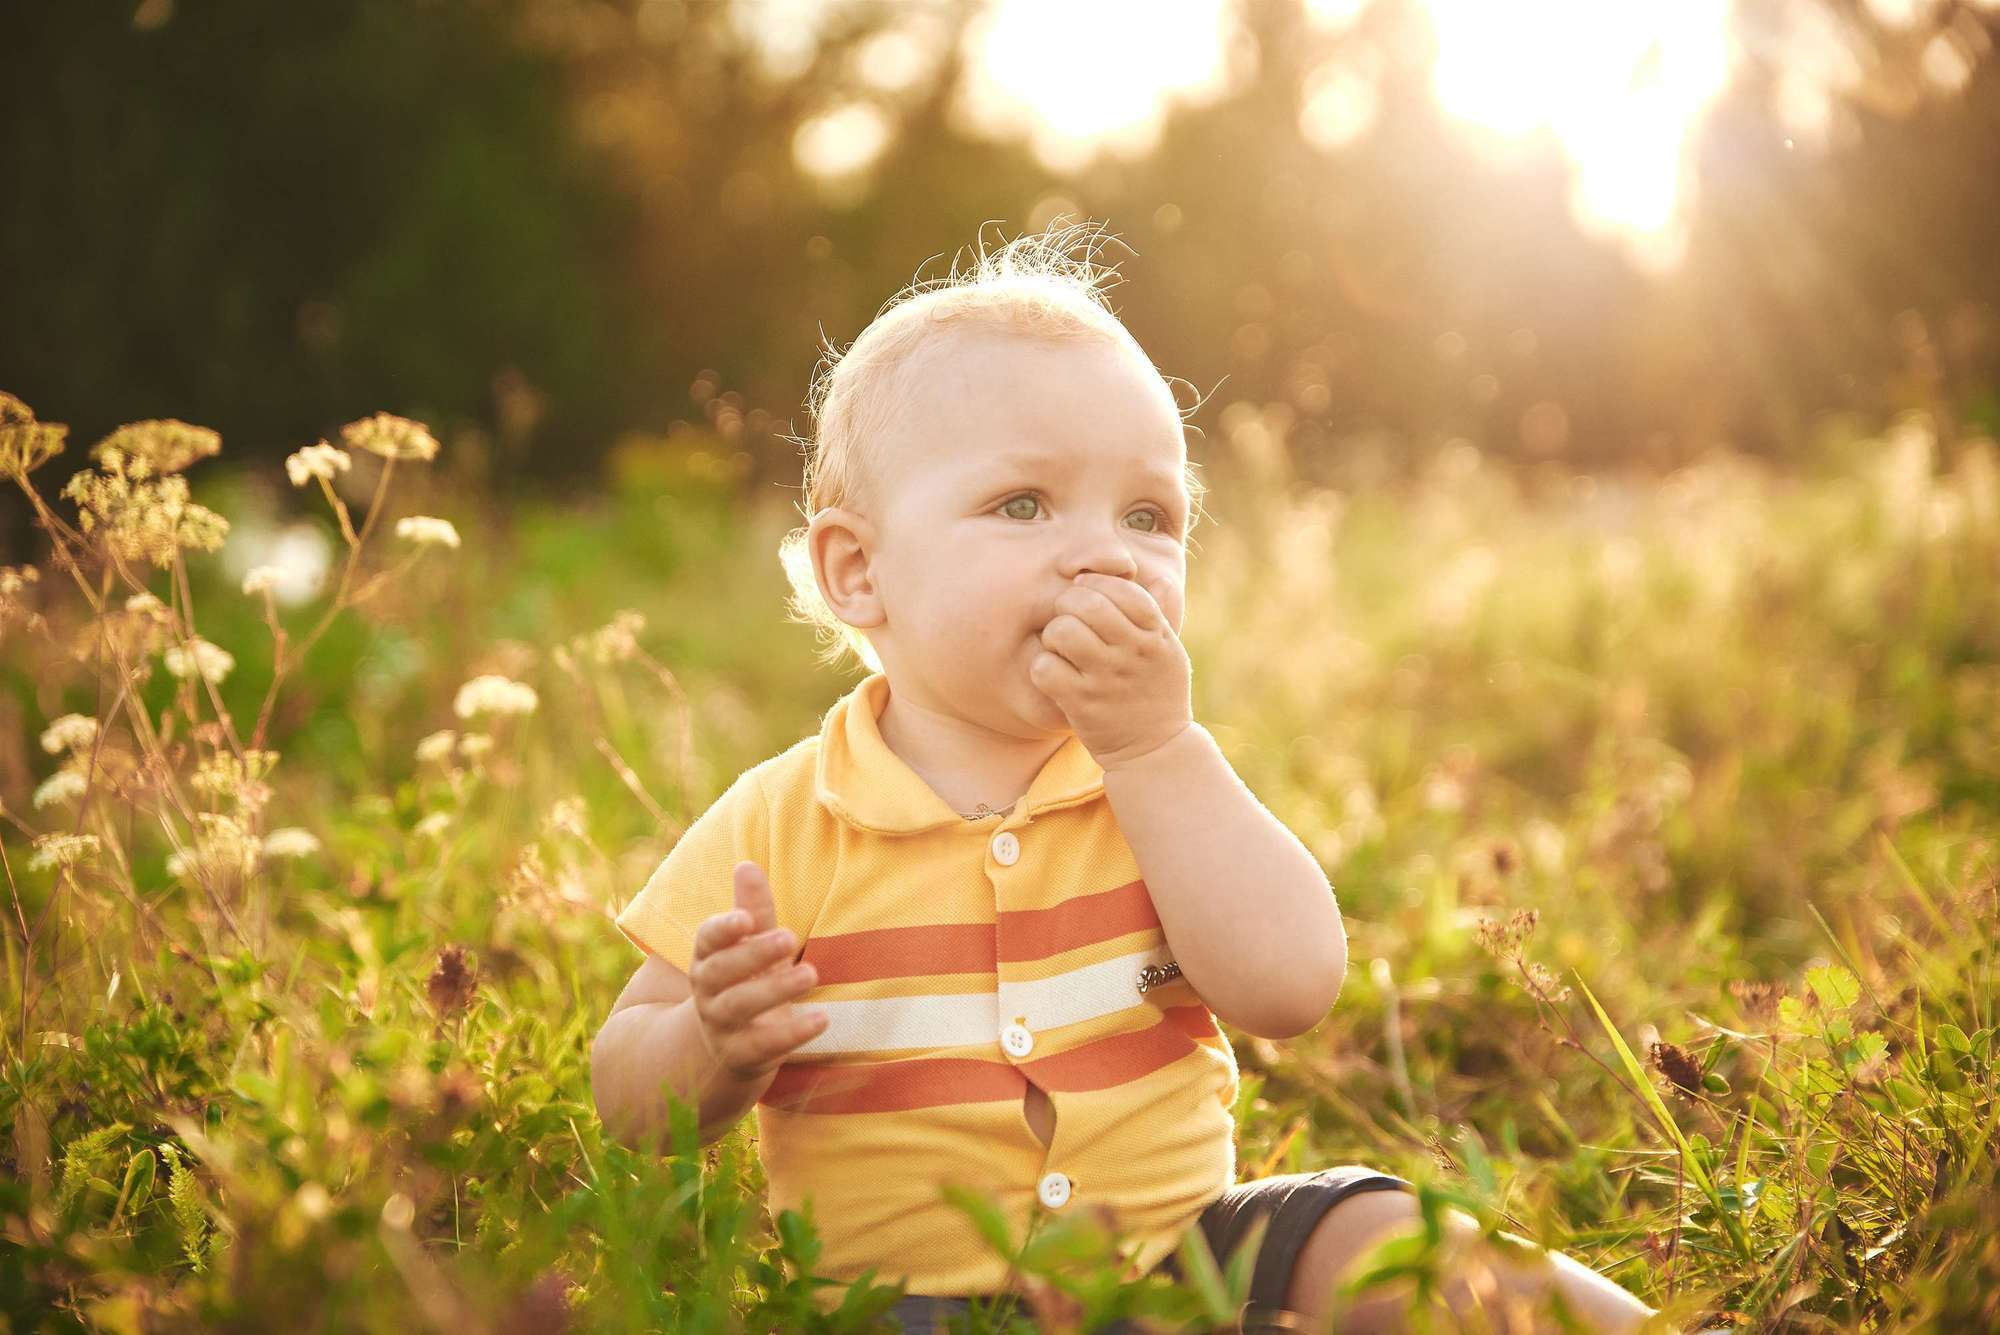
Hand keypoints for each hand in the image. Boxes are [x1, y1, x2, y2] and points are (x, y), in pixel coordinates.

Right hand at [688, 861, 826, 1080]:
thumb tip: (746, 865)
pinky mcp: (742, 1055)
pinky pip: (764, 1045)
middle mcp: (708, 990)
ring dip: (776, 989)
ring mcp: (721, 1025)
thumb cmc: (745, 980)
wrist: (726, 1047)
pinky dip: (793, 1033)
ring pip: (741, 1006)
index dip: (723, 928)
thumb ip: (753, 909)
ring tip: (811, 973)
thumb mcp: (750, 945)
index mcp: (708, 957)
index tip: (744, 919)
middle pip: (724, 971)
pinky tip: (822, 1019)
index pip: (708, 938)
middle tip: (789, 938)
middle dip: (754, 953)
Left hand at [1031, 571, 1193, 770]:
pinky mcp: (1081, 705)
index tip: (1087, 591)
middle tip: (1067, 618)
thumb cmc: (1157, 693)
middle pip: (1088, 604)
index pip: (1123, 589)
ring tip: (1061, 648)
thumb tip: (1153, 577)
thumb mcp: (1170, 651)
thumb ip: (1160, 613)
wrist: (1155, 750)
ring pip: (1063, 631)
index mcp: (1155, 636)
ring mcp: (1106, 680)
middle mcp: (1133, 654)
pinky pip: (1046, 668)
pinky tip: (1054, 674)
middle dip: (1068, 603)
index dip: (1097, 583)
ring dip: (1053, 634)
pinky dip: (1042, 667)